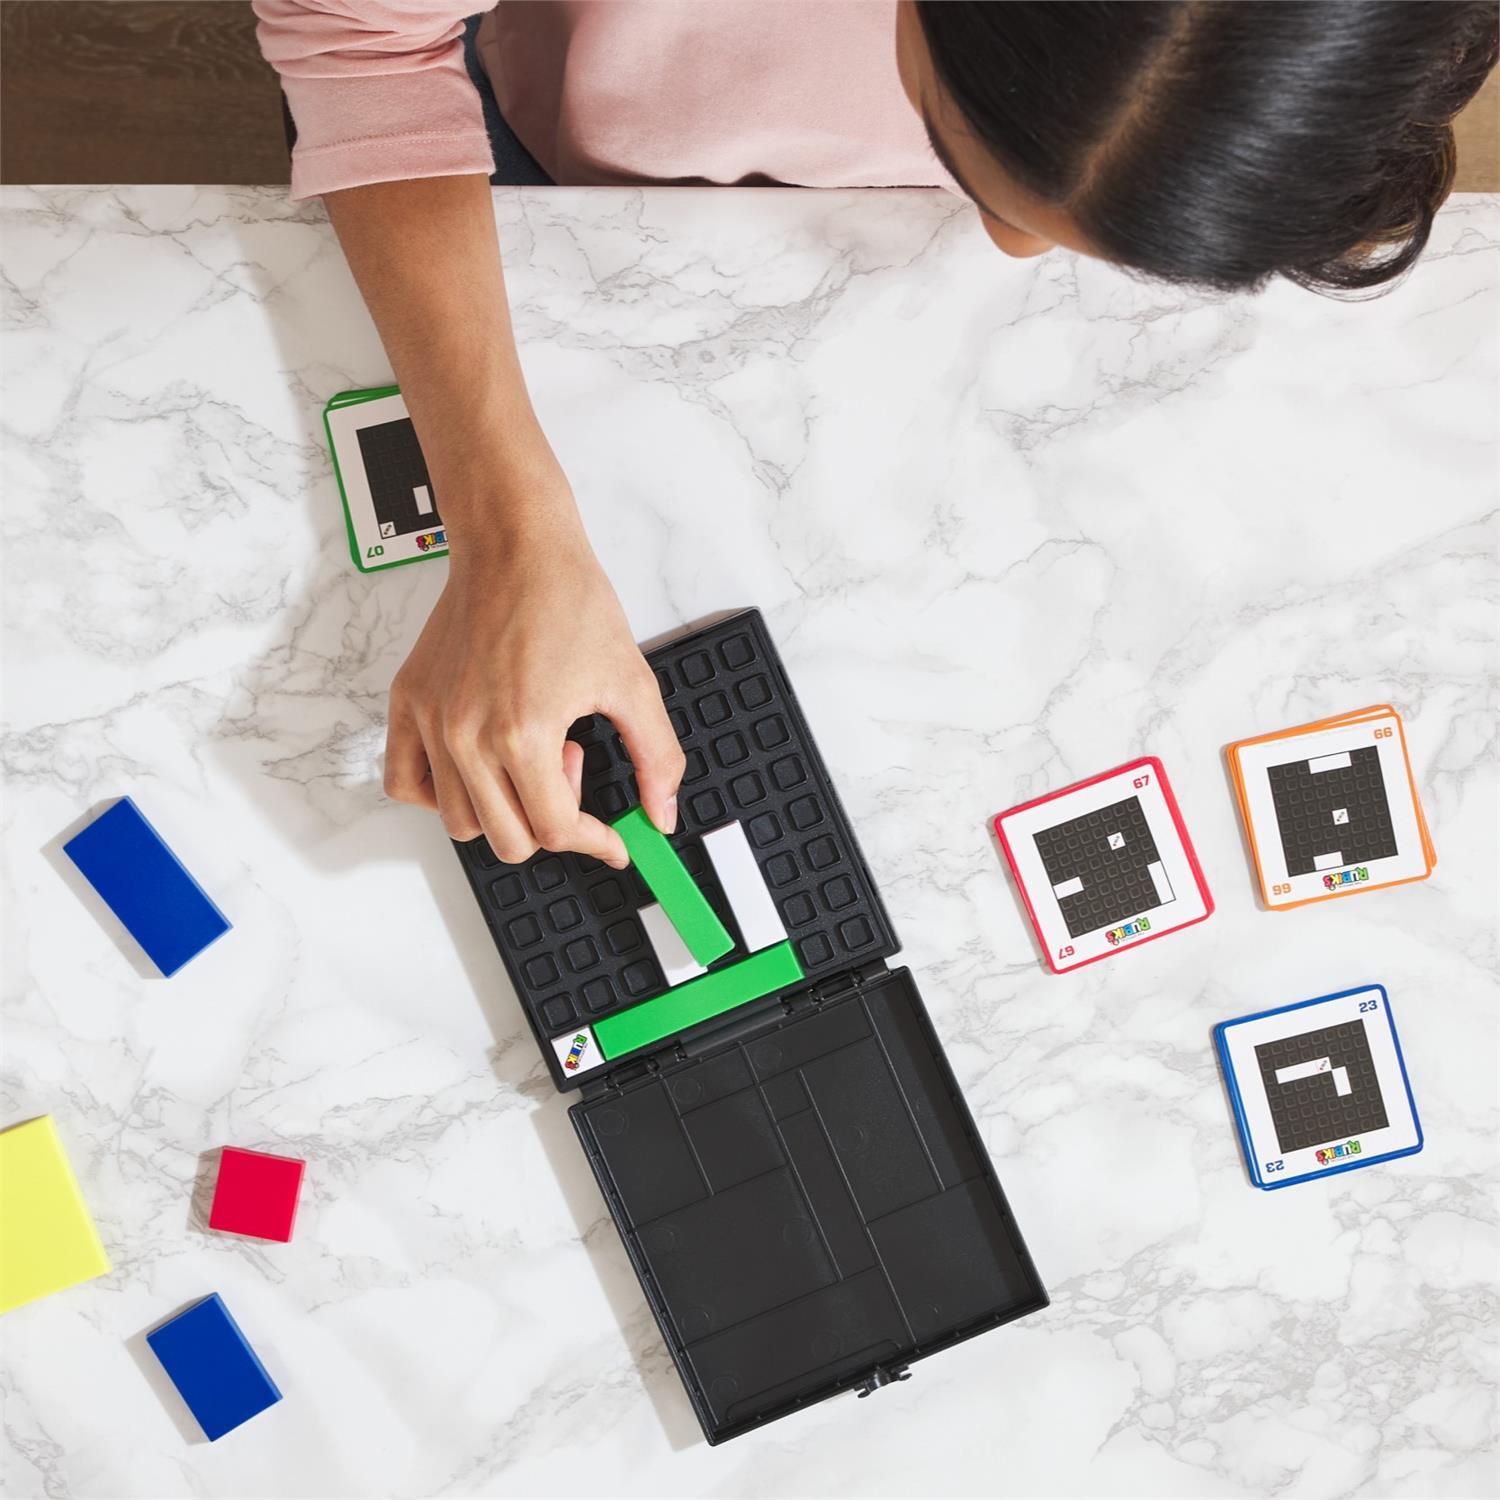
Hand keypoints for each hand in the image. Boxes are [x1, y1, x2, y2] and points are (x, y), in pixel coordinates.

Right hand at [383, 506, 683, 868]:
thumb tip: (661, 816)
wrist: (516, 545)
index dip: (594, 841)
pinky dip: (441, 793)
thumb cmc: (568, 599)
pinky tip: (479, 766)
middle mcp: (467, 736)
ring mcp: (432, 722)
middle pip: (508, 840)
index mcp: (522, 734)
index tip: (613, 839)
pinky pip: (407, 783)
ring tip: (528, 754)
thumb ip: (656, 758)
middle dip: (552, 823)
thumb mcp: (632, 683)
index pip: (554, 831)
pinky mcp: (409, 704)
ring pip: (459, 823)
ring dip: (502, 809)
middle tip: (571, 765)